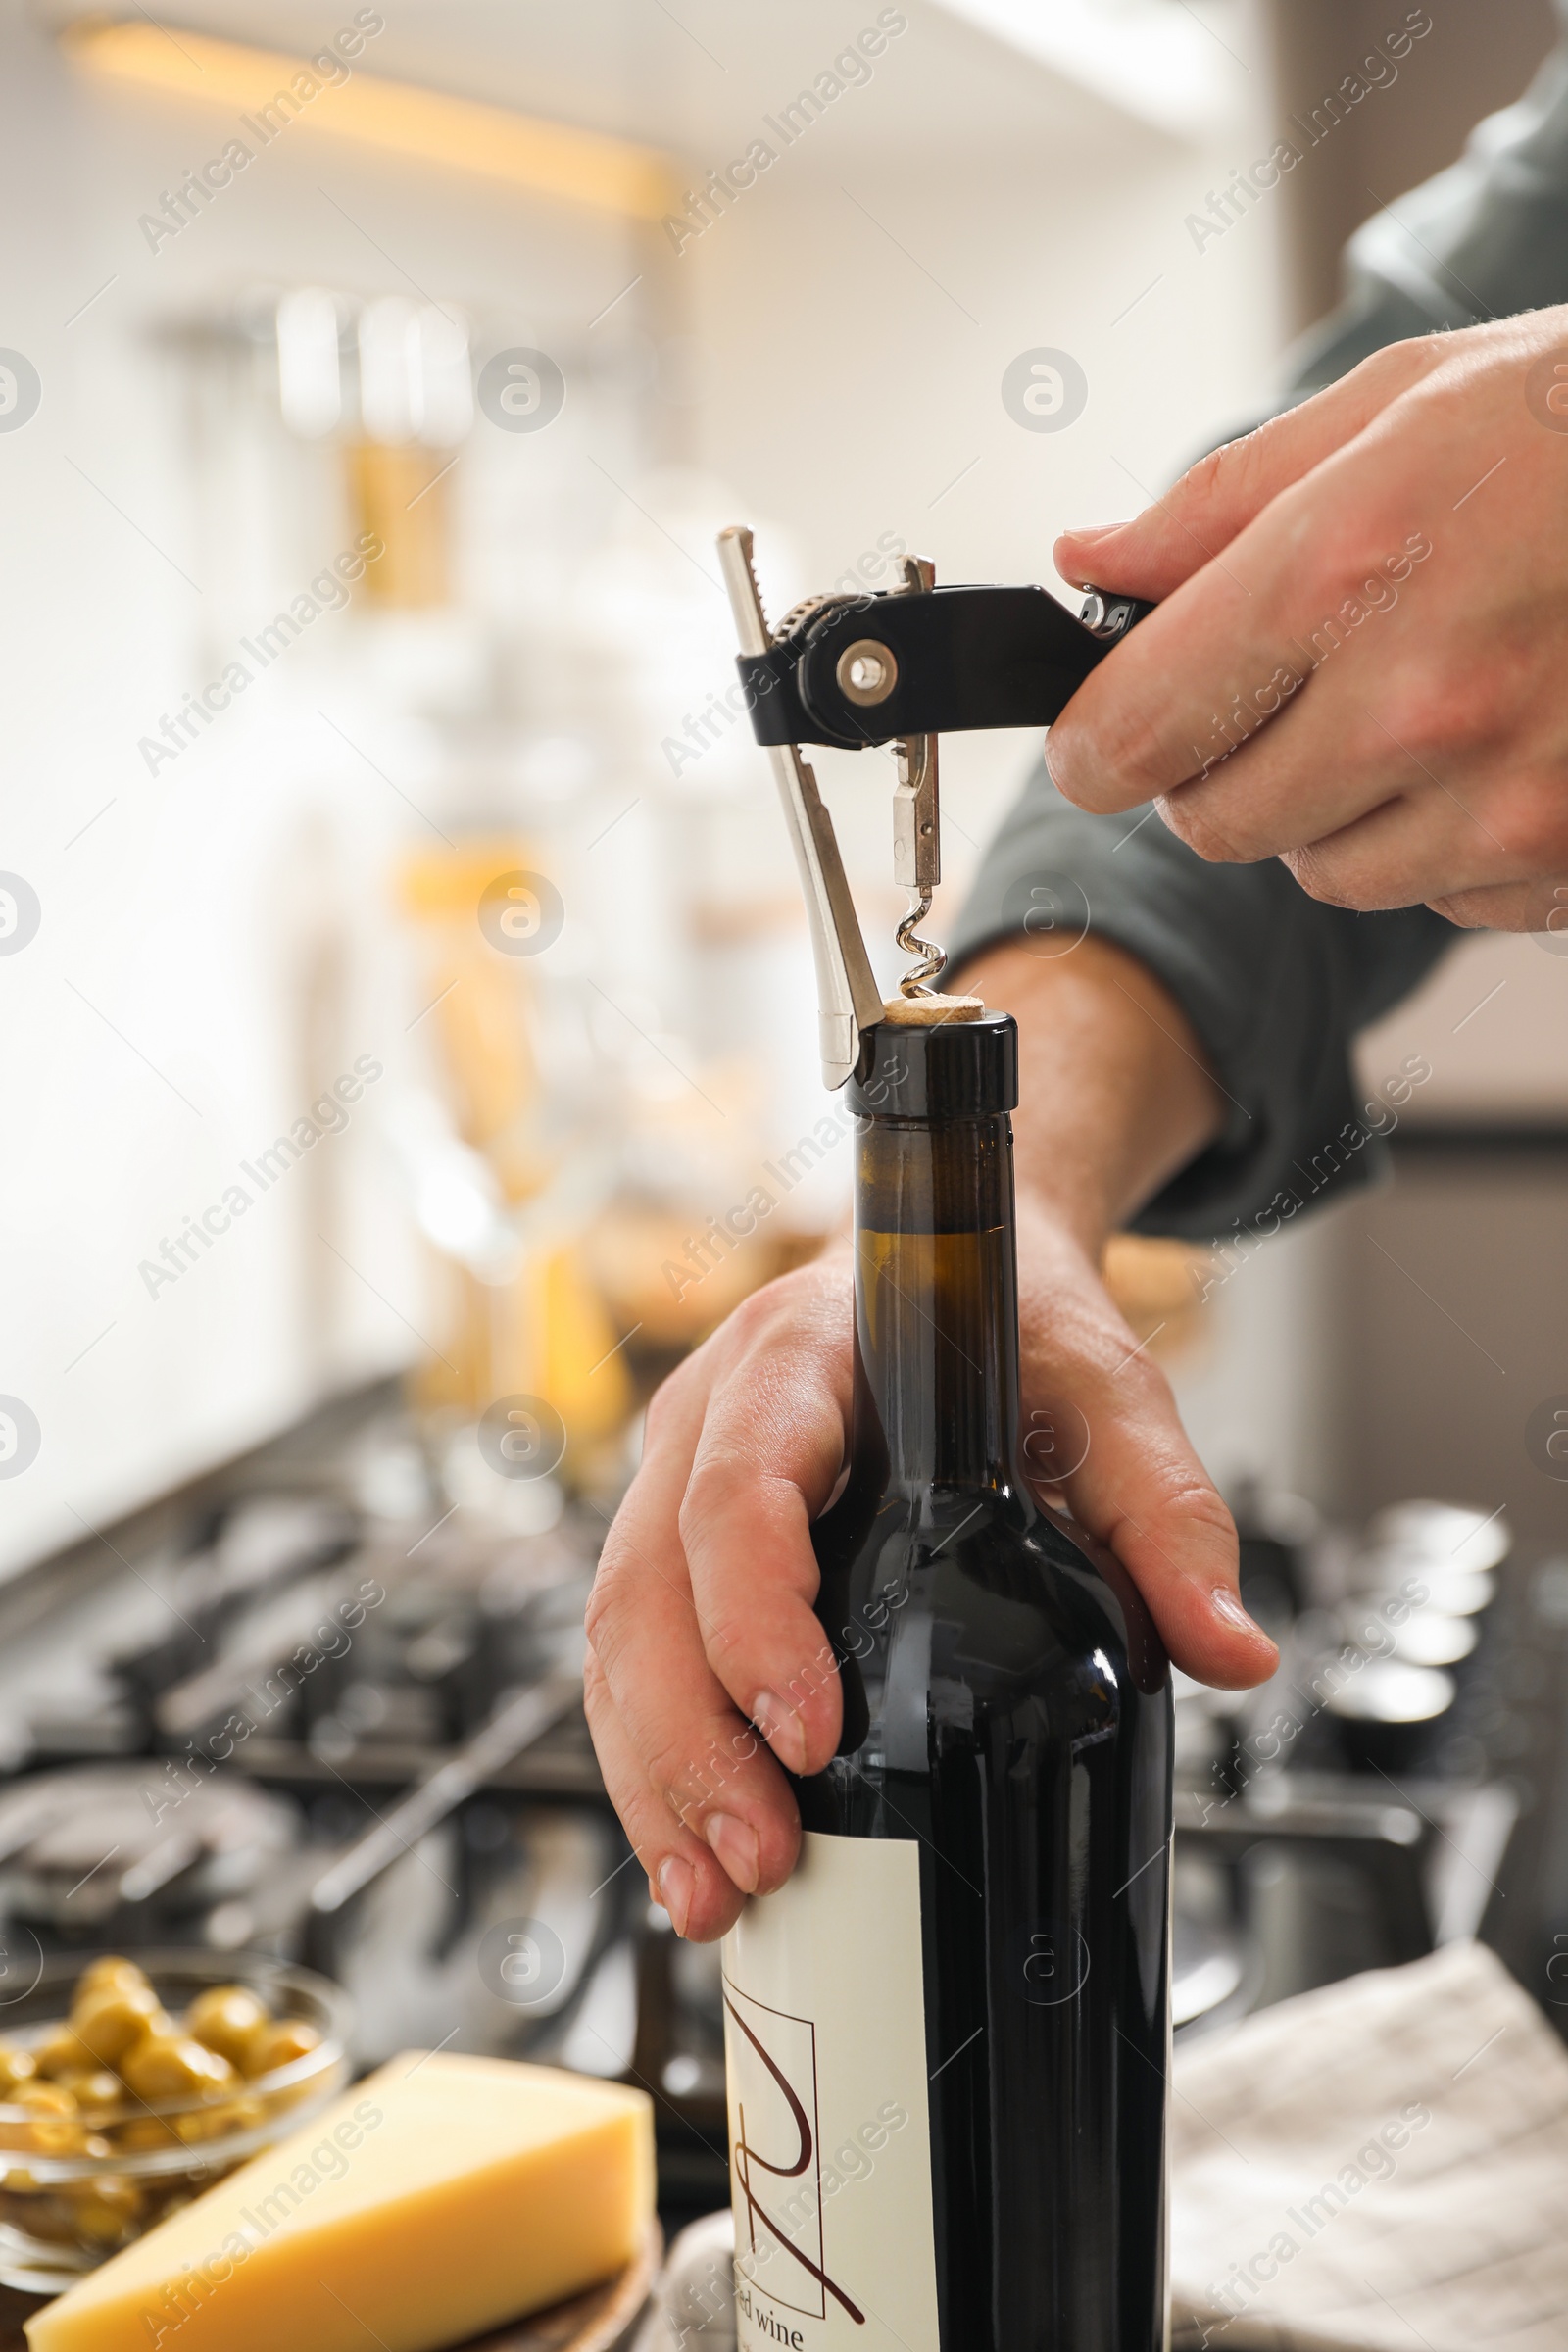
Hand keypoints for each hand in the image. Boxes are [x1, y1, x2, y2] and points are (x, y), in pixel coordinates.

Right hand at [585, 1180, 1275, 1945]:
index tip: (811, 1731)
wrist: (958, 1278)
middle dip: (691, 1740)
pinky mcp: (675, 1547)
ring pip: (619, 1637)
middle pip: (649, 1586)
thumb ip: (1168, 1512)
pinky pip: (633, 1660)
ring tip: (719, 1892)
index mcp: (798, 1357)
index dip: (755, 1613)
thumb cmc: (1013, 1322)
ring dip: (658, 1775)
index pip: (739, 1485)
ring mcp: (673, 1481)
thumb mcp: (1104, 1392)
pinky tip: (702, 1854)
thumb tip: (1231, 1652)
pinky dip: (658, 1764)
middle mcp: (710, 1414)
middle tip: (760, 1858)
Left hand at [1047, 309, 1567, 927]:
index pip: (1133, 728)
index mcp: (1347, 569)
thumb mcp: (1400, 407)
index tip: (1102, 735)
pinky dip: (1448, 841)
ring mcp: (1505, 805)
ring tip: (1430, 693)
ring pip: (1327, 872)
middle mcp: (1418, 705)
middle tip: (1293, 685)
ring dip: (1341, 807)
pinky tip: (1513, 740)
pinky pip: (1442, 896)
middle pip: (1217, 822)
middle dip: (1225, 764)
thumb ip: (1220, 506)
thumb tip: (1090, 563)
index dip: (1098, 741)